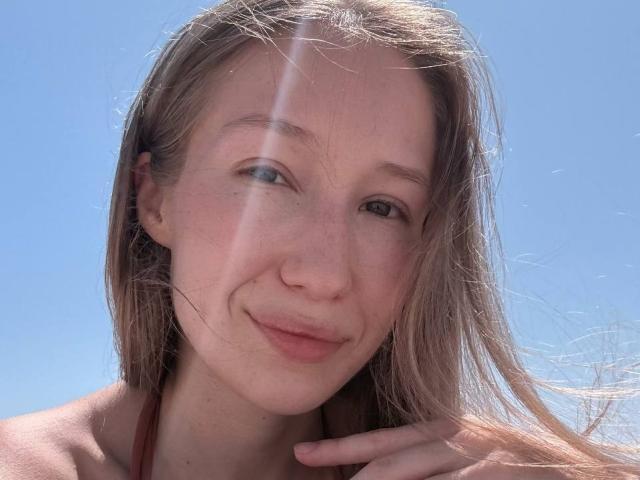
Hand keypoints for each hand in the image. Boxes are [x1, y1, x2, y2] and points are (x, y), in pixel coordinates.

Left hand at [294, 417, 566, 478]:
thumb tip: (377, 473)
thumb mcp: (463, 450)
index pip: (382, 441)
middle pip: (393, 466)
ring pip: (416, 477)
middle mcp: (457, 437)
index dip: (339, 448)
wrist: (572, 465)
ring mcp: (481, 455)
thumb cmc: (510, 462)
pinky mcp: (501, 473)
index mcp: (444, 429)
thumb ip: (426, 458)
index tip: (302, 455)